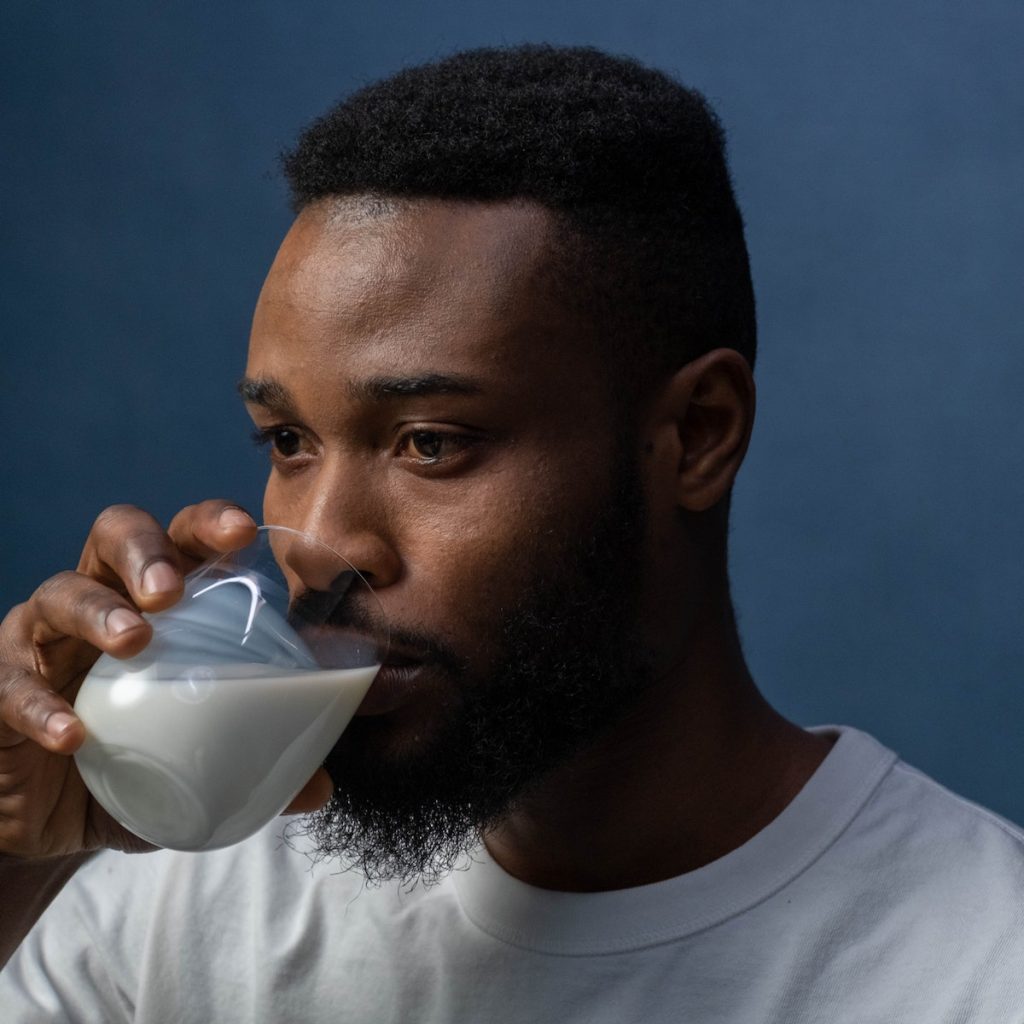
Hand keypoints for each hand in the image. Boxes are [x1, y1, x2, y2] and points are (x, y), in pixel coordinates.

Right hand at [0, 500, 335, 858]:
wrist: (53, 819)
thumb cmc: (137, 762)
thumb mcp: (199, 763)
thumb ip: (255, 763)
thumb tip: (320, 786)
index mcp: (158, 601)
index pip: (183, 538)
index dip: (209, 524)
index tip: (244, 533)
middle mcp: (100, 601)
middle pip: (114, 536)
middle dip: (145, 550)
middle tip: (172, 590)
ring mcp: (43, 639)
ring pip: (58, 593)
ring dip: (98, 611)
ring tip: (134, 641)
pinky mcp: (0, 687)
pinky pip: (12, 684)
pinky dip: (42, 707)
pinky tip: (73, 735)